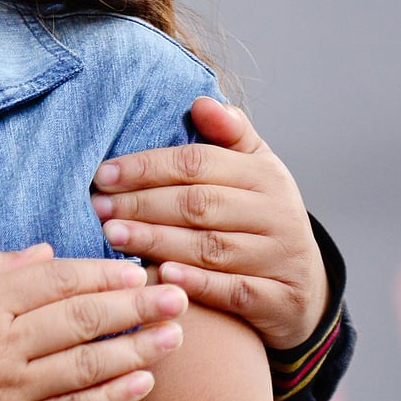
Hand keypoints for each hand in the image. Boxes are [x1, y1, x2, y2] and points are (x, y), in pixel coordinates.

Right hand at [0, 246, 186, 400]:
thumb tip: (46, 252)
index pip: (56, 283)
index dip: (101, 274)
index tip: (135, 269)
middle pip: (81, 320)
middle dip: (135, 306)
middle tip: (175, 296)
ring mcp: (8, 392)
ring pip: (85, 366)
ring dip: (136, 349)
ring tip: (173, 337)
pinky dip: (110, 398)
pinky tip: (142, 382)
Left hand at [92, 97, 326, 347]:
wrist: (303, 287)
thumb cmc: (259, 219)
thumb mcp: (254, 171)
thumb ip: (229, 136)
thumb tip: (201, 101)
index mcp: (266, 175)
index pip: (199, 163)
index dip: (148, 166)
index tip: (102, 173)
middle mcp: (277, 213)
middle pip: (200, 204)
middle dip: (142, 204)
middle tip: (97, 206)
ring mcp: (280, 258)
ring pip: (211, 247)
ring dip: (157, 241)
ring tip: (112, 235)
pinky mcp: (278, 299)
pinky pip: (233, 290)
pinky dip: (197, 283)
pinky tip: (161, 275)